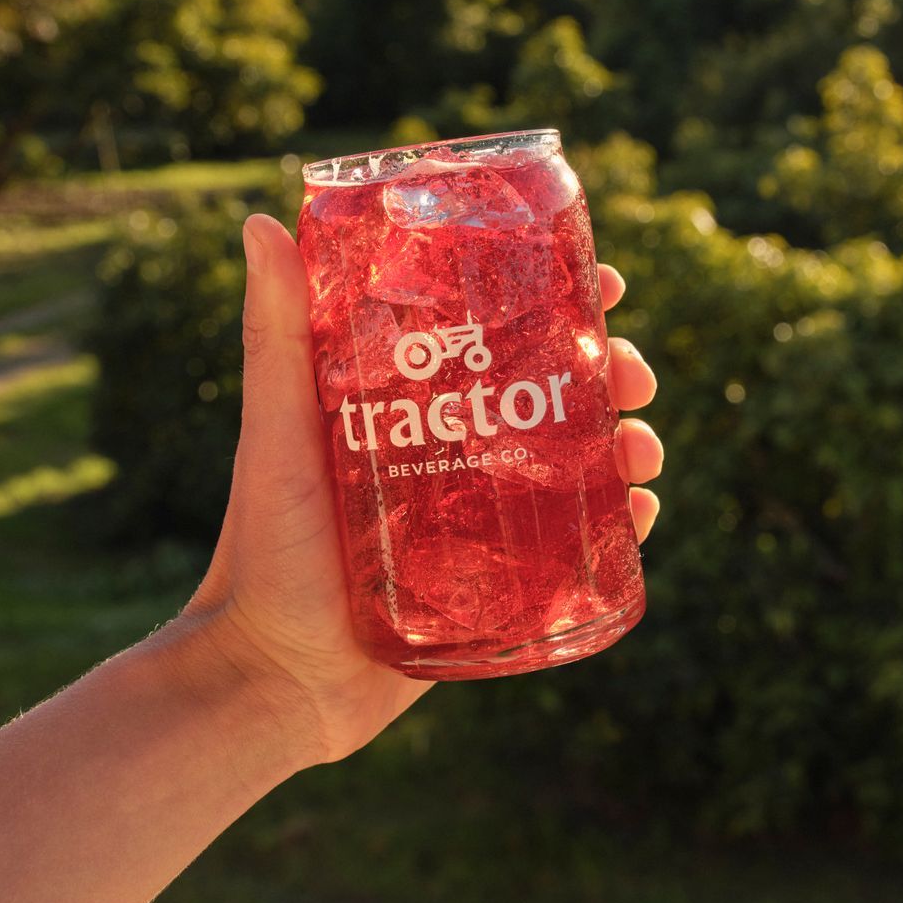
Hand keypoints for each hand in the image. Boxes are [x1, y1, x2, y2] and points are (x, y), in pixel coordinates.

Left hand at [180, 214, 663, 766]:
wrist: (272, 681)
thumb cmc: (263, 548)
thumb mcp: (277, 429)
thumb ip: (276, 334)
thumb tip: (260, 221)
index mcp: (414, 400)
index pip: (499, 328)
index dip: (562, 296)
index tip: (607, 278)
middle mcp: (457, 449)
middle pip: (558, 390)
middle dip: (613, 371)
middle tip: (633, 375)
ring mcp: (486, 518)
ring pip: (582, 463)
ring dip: (629, 443)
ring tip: (642, 450)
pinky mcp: (505, 585)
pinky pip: (580, 545)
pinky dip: (622, 521)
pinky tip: (641, 511)